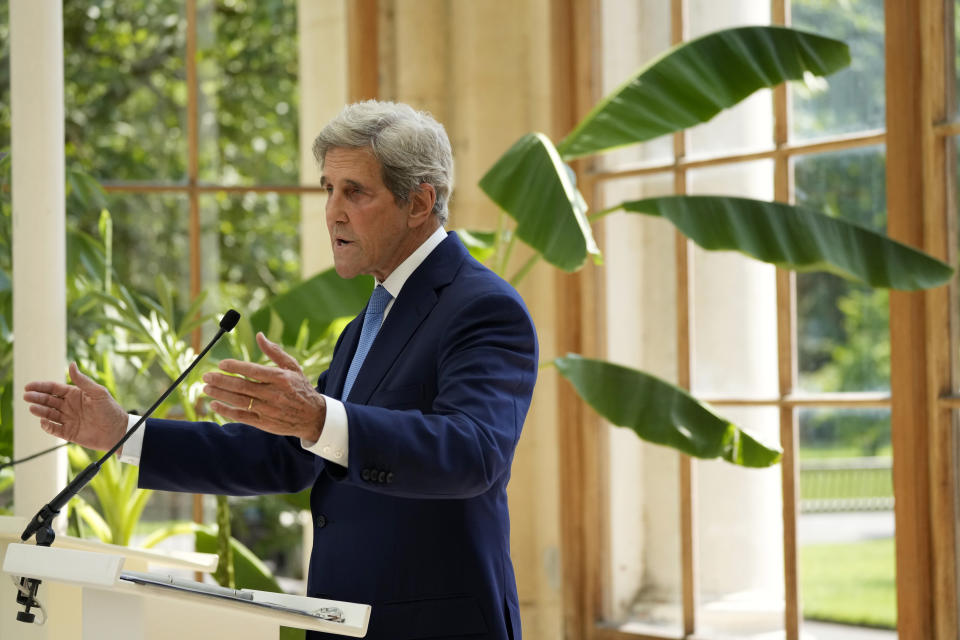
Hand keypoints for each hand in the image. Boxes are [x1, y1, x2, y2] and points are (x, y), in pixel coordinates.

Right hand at [23, 362, 127, 450]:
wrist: (118, 431)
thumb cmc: (110, 410)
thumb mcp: (98, 393)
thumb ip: (83, 381)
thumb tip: (72, 364)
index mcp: (74, 394)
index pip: (53, 389)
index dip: (41, 387)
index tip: (29, 386)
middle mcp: (69, 406)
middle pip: (48, 401)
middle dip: (37, 398)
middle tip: (27, 396)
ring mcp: (68, 419)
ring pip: (48, 414)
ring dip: (40, 411)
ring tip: (33, 408)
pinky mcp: (68, 433)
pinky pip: (54, 429)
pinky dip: (47, 426)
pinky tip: (44, 422)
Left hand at [203, 332, 326, 440]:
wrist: (314, 417)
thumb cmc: (301, 388)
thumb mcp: (293, 367)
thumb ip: (274, 352)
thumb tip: (259, 336)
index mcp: (280, 378)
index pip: (253, 371)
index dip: (236, 367)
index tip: (221, 364)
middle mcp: (273, 393)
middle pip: (242, 386)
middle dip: (221, 381)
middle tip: (206, 376)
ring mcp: (268, 409)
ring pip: (239, 401)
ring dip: (220, 395)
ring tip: (206, 388)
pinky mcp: (264, 422)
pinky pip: (242, 416)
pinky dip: (227, 411)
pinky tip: (215, 405)